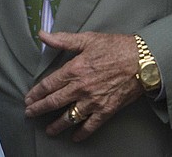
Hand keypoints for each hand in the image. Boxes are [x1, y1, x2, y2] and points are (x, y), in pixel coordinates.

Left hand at [24, 30, 141, 141]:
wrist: (142, 61)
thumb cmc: (116, 47)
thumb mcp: (87, 39)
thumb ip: (63, 40)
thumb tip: (42, 35)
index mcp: (74, 70)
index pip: (49, 84)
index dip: (36, 92)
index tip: (28, 98)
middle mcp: (81, 88)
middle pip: (54, 102)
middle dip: (39, 109)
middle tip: (29, 113)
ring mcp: (93, 101)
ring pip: (69, 117)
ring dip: (56, 125)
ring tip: (48, 130)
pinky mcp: (106, 110)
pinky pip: (91, 125)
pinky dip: (81, 133)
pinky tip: (74, 136)